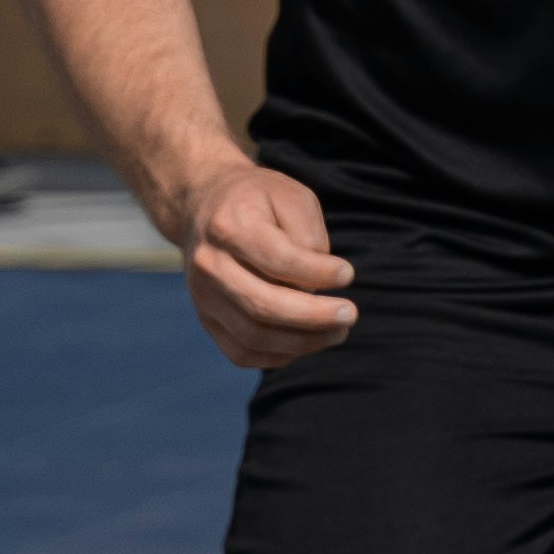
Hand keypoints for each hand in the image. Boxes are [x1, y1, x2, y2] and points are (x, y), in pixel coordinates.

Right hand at [180, 162, 355, 368]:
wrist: (203, 207)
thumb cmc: (257, 201)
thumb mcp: (291, 196)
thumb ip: (309, 235)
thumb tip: (319, 284)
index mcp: (229, 227)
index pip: (278, 260)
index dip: (318, 273)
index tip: (348, 274)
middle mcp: (209, 265)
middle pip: (262, 306)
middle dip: (314, 318)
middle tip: (350, 314)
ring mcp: (202, 296)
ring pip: (253, 336)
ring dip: (303, 342)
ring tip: (338, 331)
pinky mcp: (206, 319)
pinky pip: (242, 353)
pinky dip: (279, 356)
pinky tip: (307, 342)